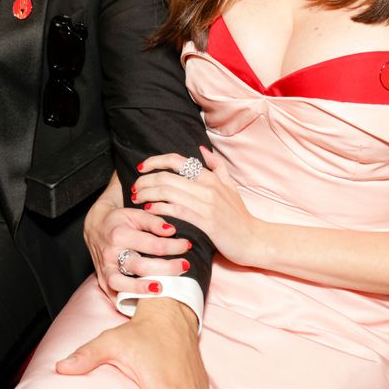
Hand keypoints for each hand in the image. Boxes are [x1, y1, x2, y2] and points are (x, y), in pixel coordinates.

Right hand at [84, 190, 191, 299]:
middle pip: (140, 266)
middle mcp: (111, 254)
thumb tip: (171, 231)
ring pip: (122, 284)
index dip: (173, 246)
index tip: (186, 246)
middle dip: (166, 269)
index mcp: (120, 234)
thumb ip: (153, 221)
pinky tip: (142, 303)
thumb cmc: (120, 220)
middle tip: (184, 267)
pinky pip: (113, 295)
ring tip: (162, 289)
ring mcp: (105, 269)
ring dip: (142, 289)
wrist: (96, 227)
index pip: (152, 244)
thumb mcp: (135, 214)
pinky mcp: (102, 281)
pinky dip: (126, 301)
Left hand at [135, 146, 260, 266]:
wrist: (253, 239)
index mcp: (210, 177)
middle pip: (167, 176)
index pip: (177, 160)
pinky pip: (176, 210)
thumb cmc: (239, 215)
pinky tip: (148, 210)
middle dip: (145, 181)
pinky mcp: (205, 222)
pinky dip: (158, 208)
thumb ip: (216, 166)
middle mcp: (207, 186)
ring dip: (147, 194)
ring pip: (168, 192)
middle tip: (134, 189)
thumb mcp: (230, 186)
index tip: (141, 168)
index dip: (155, 161)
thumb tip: (202, 149)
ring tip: (137, 199)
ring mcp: (206, 204)